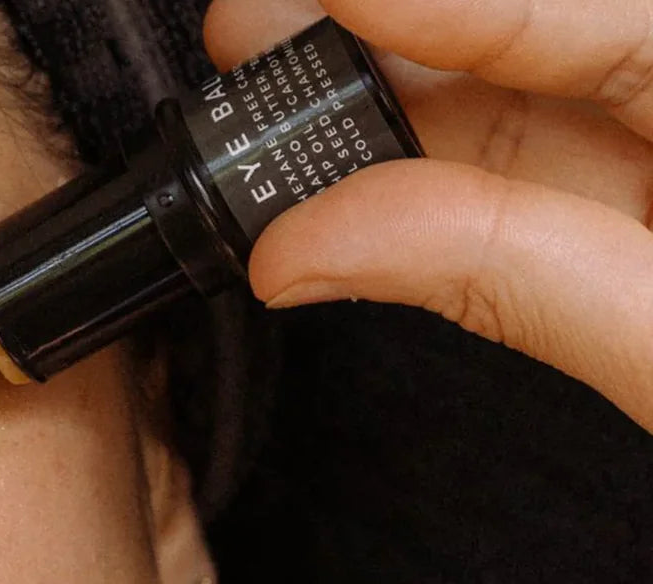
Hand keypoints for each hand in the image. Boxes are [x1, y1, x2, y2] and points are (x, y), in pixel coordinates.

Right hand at [203, 0, 652, 434]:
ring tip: (266, 133)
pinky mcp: (621, 201)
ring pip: (503, 91)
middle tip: (250, 42)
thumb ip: (498, 273)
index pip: (575, 3)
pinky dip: (408, 186)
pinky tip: (334, 189)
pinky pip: (505, 170)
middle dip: (377, 33)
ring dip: (375, 113)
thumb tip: (308, 241)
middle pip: (528, 23)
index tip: (289, 1)